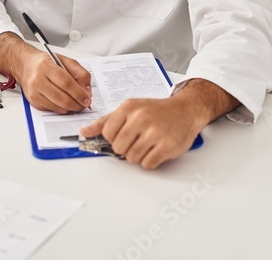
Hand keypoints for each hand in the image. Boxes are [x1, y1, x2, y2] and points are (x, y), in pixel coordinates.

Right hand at [17, 50, 91, 113]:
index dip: (79, 93)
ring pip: (58, 107)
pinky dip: (62, 108)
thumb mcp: (66, 61)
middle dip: (77, 104)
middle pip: (62, 98)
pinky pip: (53, 110)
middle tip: (84, 104)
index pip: (66, 83)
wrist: (26, 66)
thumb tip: (87, 91)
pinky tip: (65, 102)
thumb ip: (80, 73)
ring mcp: (34, 92)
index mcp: (46, 66)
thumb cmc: (46, 63)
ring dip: (71, 108)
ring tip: (77, 103)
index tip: (87, 99)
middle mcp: (37, 80)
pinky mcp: (33, 102)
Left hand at [80, 97, 199, 169]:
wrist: (186, 109)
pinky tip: (156, 149)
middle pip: (118, 147)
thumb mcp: (130, 108)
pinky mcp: (167, 146)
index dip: (113, 138)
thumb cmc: (156, 110)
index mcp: (129, 108)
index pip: (107, 133)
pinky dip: (150, 161)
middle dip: (126, 148)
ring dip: (138, 155)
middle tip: (137, 140)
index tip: (123, 134)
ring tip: (148, 143)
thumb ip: (106, 121)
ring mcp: (155, 132)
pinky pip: (147, 164)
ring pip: (132, 158)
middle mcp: (141, 118)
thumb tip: (84, 131)